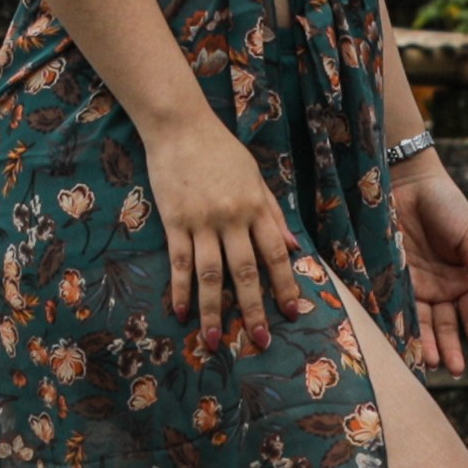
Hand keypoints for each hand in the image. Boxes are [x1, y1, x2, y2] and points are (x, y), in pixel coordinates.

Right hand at [147, 114, 308, 345]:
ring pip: (210, 275)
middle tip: (260, 341)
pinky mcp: (174, 221)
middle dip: (253, 309)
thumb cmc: (220, 149)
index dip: (284, 286)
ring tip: (215, 340)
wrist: (179, 126)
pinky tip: (181, 312)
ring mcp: (201, 221)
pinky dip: (180, 289)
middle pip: (245, 272)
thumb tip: (292, 247)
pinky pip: (179, 262)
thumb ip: (272, 213)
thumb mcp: (255, 176)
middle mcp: (232, 218)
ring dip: (213, 311)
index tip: (290, 312)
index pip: (275, 255)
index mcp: (255, 207)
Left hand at [387, 150, 467, 374]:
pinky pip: (399, 307)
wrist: (409, 182)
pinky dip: (403, 326)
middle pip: (447, 325)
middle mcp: (442, 289)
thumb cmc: (447, 205)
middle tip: (453, 369)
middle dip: (451, 348)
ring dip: (428, 344)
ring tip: (431, 363)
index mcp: (465, 280)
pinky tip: (407, 344)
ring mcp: (417, 286)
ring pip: (423, 323)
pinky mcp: (393, 279)